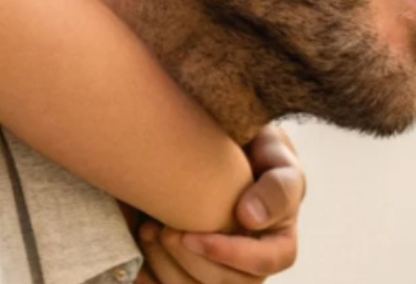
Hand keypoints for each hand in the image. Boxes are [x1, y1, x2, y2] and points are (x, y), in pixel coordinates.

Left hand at [136, 126, 302, 282]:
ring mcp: (221, 270)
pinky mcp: (190, 271)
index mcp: (278, 240)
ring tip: (149, 230)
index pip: (265, 262)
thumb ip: (276, 184)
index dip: (230, 255)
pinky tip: (137, 248)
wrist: (218, 145)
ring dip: (167, 266)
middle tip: (164, 230)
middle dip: (192, 261)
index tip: (194, 235)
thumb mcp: (275, 154)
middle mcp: (252, 263)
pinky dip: (149, 274)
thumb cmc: (253, 148)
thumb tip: (249, 218)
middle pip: (228, 283)